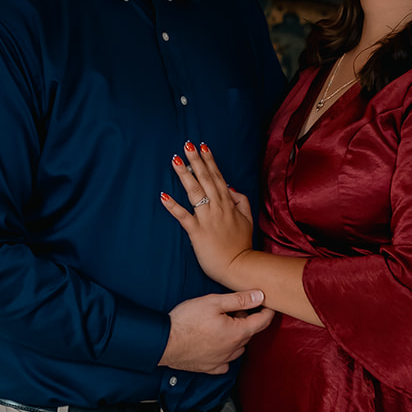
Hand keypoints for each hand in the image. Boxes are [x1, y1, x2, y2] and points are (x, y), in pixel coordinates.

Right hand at [159, 290, 274, 374]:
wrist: (164, 342)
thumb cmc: (186, 321)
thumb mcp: (213, 302)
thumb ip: (239, 300)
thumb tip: (260, 296)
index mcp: (237, 332)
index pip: (262, 322)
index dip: (267, 310)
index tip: (267, 303)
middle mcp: (233, 349)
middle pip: (249, 333)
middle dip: (247, 320)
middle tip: (234, 308)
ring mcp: (221, 360)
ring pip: (239, 348)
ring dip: (238, 336)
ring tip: (224, 324)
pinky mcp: (209, 367)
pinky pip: (225, 363)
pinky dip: (226, 354)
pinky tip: (218, 345)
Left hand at [161, 141, 255, 287]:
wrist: (239, 267)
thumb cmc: (241, 245)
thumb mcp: (248, 219)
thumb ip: (241, 201)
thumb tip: (231, 187)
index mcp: (228, 203)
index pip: (218, 177)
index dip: (209, 161)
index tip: (203, 146)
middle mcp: (218, 207)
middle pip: (206, 179)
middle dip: (196, 161)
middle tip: (187, 145)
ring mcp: (207, 219)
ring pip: (195, 192)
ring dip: (185, 175)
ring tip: (175, 160)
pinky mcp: (197, 232)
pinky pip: (183, 216)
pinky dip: (173, 206)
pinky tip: (163, 195)